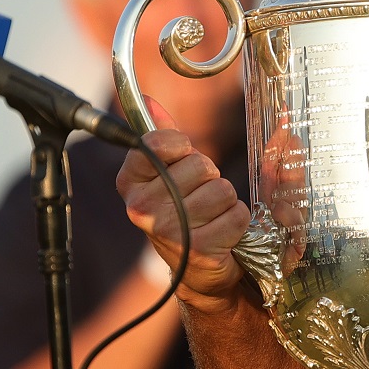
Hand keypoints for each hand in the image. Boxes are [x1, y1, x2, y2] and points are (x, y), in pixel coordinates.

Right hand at [117, 96, 250, 313]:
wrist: (197, 268)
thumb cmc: (184, 211)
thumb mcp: (168, 170)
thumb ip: (161, 135)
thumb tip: (147, 100)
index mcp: (130, 182)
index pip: (160, 142)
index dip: (182, 147)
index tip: (181, 160)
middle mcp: (141, 207)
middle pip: (200, 165)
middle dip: (209, 178)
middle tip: (199, 198)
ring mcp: (167, 230)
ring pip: (221, 190)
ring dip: (225, 202)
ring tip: (211, 217)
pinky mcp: (197, 249)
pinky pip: (236, 214)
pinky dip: (238, 223)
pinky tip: (222, 234)